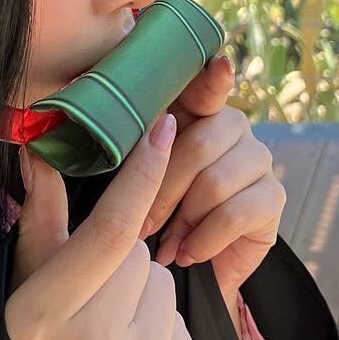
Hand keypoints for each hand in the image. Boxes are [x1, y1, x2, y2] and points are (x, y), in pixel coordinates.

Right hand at [6, 111, 199, 339]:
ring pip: (164, 286)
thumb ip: (39, 228)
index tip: (164, 128)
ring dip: (142, 300)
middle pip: (138, 256)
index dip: (140, 174)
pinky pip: (182, 325)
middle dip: (121, 266)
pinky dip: (161, 334)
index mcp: (46, 319)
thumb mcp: (19, 302)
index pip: (111, 230)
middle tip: (89, 307)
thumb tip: (38, 153)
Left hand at [138, 53, 286, 308]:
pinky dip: (203, 240)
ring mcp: (257, 159)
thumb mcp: (120, 180)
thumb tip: (65, 107)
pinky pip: (234, 214)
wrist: (177, 272)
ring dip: (182, 222)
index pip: (206, 85)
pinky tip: (188, 253)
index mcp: (193, 112)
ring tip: (166, 245)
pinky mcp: (273, 198)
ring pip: (215, 182)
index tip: (218, 67)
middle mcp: (232, 126)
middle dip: (163, 192)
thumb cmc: (142, 218)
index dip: (212, 78)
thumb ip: (114, 147)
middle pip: (200, 144)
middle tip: (141, 226)